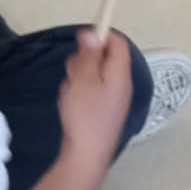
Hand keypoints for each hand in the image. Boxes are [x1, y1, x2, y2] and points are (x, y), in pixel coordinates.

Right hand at [58, 31, 133, 179]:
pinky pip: (92, 91)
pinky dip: (79, 92)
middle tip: (72, 72)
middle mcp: (121, 85)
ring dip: (79, 77)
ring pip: (95, 75)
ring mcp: (113, 99)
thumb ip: (89, 55)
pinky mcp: (104, 111)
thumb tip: (93, 33)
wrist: (86, 156)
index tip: (81, 42)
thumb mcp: (84, 80)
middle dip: (85, 60)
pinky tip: (71, 104)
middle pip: (105, 58)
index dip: (101, 36)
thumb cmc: (85, 116)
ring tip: (70, 92)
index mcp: (120, 74)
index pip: (118, 43)